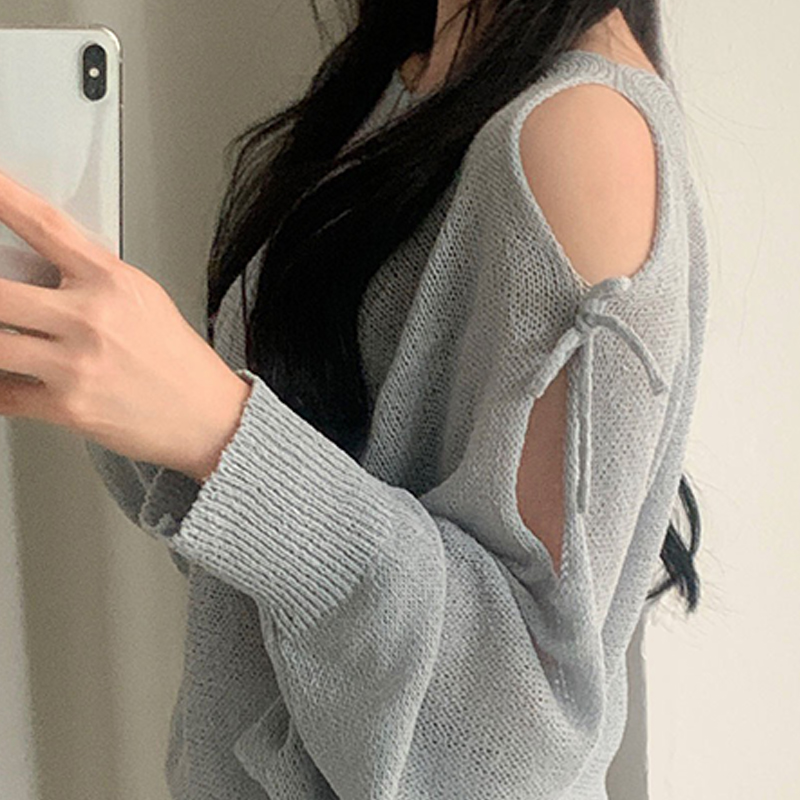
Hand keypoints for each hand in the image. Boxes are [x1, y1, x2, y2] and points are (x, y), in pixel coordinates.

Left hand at [0, 167, 252, 479]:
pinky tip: (14, 381)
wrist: (206, 416)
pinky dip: (2, 388)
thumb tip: (40, 264)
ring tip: (11, 342)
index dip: (2, 198)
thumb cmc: (178, 361)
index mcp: (111, 282)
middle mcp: (91, 319)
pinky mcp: (68, 407)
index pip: (43, 226)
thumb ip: (93, 278)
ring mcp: (76, 364)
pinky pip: (4, 394)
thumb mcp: (145, 298)